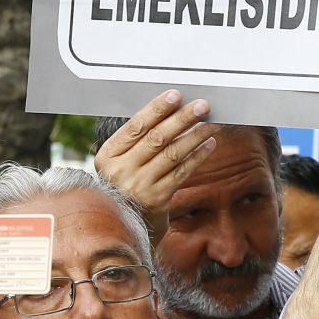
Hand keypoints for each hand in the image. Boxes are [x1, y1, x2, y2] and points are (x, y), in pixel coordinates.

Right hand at [93, 89, 219, 226]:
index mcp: (107, 156)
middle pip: (156, 138)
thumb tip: (172, 109)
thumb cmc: (127, 183)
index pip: (135, 127)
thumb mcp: (121, 162)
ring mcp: (138, 187)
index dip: (156, 109)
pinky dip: (197, 157)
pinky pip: (181, 173)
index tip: (175, 95)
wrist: (126, 223)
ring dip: (195, 136)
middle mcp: (120, 171)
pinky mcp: (157, 200)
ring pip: (172, 154)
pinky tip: (209, 144)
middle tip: (202, 105)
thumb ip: (138, 140)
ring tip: (211, 123)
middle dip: (182, 119)